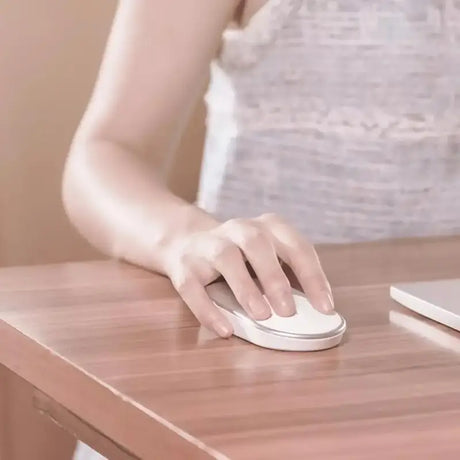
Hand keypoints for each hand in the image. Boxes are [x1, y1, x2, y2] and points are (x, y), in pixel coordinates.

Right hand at [164, 213, 333, 337]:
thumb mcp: (266, 256)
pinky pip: (193, 287)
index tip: (324, 306)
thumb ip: (287, 275)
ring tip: (260, 315)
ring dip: (245, 287)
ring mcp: (208, 245)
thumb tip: (314, 309)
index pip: (295, 246)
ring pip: (225, 258)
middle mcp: (237, 229)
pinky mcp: (184, 265)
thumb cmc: (239, 255)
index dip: (312, 275)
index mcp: (266, 227)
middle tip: (288, 311)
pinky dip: (208, 310)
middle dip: (275, 277)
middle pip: (257, 243)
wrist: (186, 241)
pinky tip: (224, 328)